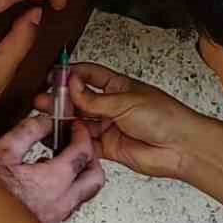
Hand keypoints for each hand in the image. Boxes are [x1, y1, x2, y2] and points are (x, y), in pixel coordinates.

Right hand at [0, 116, 104, 222]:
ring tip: (65, 160)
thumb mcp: (1, 153)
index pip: (82, 153)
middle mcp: (60, 203)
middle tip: (80, 144)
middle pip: (95, 178)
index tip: (76, 126)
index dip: (82, 134)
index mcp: (51, 183)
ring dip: (81, 174)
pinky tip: (48, 181)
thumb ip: (27, 132)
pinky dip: (68, 189)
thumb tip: (44, 121)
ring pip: (85, 194)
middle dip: (92, 157)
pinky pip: (70, 204)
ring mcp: (56, 217)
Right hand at [37, 63, 204, 179]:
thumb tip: (72, 86)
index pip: (89, 75)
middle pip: (80, 100)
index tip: (53, 76)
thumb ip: (95, 99)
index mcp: (118, 86)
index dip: (70, 75)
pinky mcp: (108, 147)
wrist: (181, 147)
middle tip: (42, 100)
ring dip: (64, 120)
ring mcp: (109, 126)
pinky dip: (72, 141)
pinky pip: (85, 143)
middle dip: (61, 100)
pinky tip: (59, 137)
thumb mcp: (125, 102)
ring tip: (45, 117)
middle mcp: (112, 105)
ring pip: (80, 122)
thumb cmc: (164, 117)